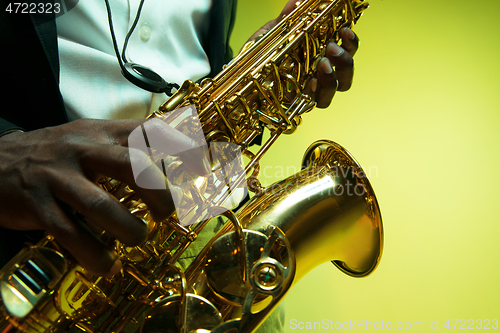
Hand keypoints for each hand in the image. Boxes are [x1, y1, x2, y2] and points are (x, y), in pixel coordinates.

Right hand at [0, 119, 208, 275]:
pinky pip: (69, 234)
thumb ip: (127, 145)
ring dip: (128, 228)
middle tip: (169, 214)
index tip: (203, 167)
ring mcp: (58, 177)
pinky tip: (108, 265)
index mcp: (101, 132)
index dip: (181, 146)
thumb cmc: (56, 153)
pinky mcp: (37, 206)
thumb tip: (176, 157)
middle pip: (130, 166)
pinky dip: (93, 254)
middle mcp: (82, 149)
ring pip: (100, 204)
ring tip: (139, 238)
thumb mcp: (90, 137)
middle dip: (159, 193)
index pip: (148, 130)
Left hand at [246, 0, 358, 107]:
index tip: (345, 30)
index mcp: (320, 53)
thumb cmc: (259, 56)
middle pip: (347, 71)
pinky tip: (311, 82)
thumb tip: (296, 1)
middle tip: (332, 48)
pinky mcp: (301, 103)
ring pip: (338, 88)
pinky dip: (318, 92)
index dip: (351, 41)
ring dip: (335, 76)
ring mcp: (312, 90)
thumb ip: (287, 19)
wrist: (240, 77)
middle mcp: (320, 73)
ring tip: (322, 64)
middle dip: (346, 59)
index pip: (345, 48)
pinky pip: (318, 102)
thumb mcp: (272, 34)